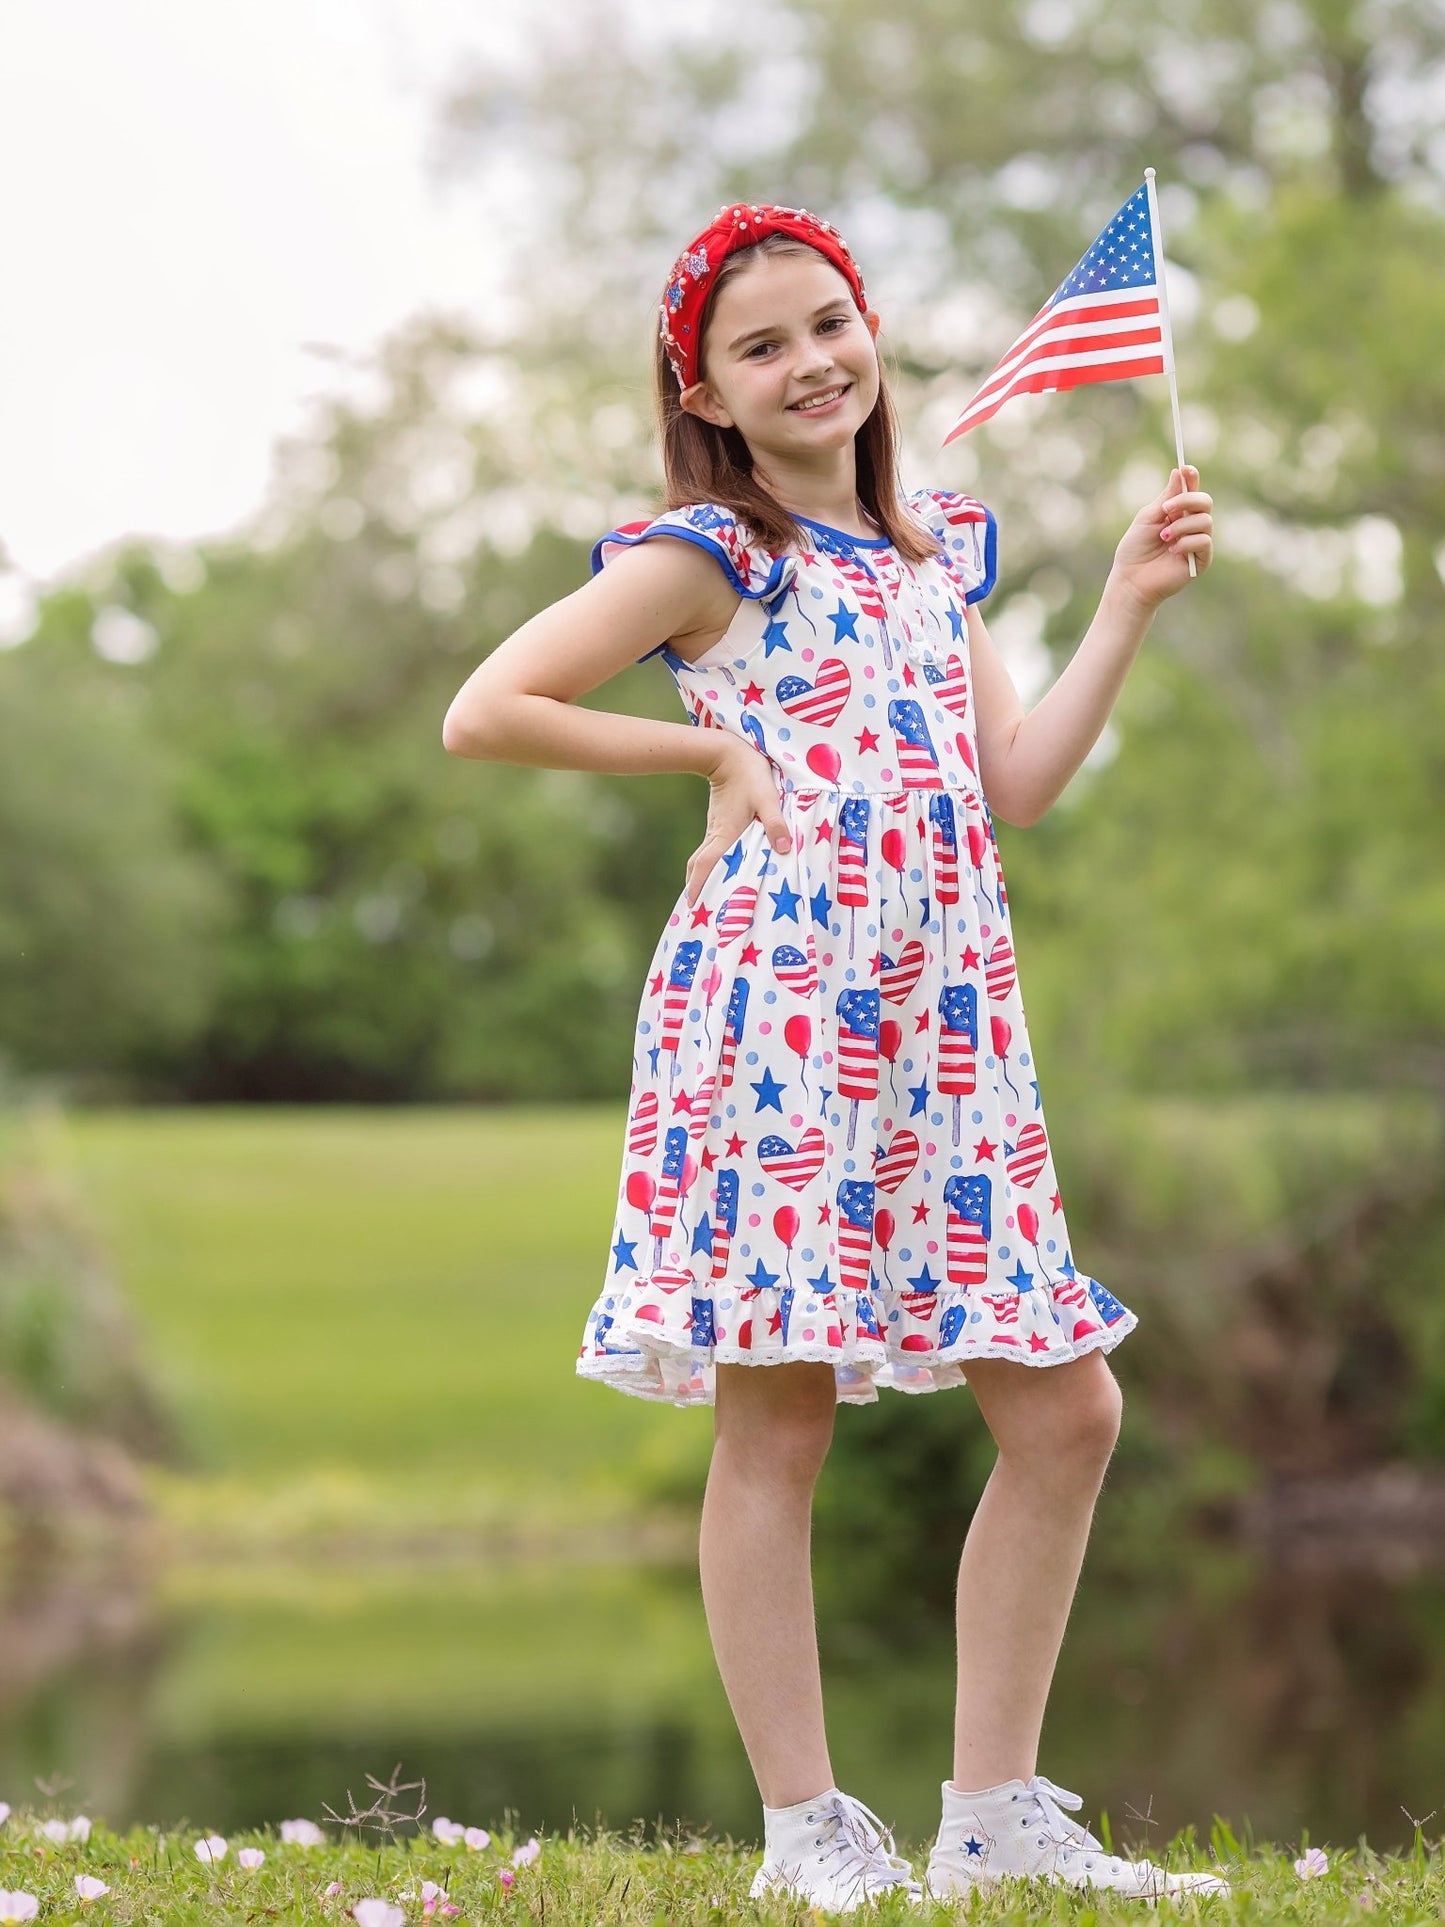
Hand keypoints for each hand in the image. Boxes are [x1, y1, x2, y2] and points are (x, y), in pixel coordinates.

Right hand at [685, 735, 790, 907]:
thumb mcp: (768, 797)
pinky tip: (719, 870)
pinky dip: (709, 865)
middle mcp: (716, 835)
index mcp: (726, 834)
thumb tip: (785, 848)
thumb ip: (775, 822)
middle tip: (696, 910)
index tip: (692, 905)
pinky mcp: (718, 824)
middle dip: (696, 888)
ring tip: (706, 895)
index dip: (698, 886)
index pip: (706, 866)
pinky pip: (710, 850)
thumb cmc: (750, 773)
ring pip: (703, 859)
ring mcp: (715, 830)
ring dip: (701, 877)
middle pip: (699, 867)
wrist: (728, 752)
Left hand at [1109, 465, 1212, 610]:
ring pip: (1205, 521)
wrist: (1131, 579)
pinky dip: (1186, 542)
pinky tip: (1172, 550)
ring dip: (1182, 526)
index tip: (1185, 468)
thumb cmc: (1135, 549)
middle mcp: (1191, 525)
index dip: (1191, 478)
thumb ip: (1166, 497)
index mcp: (1178, 513)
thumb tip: (1179, 471)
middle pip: (1205, 502)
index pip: (1191, 491)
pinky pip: (1204, 541)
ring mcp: (1197, 542)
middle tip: (1166, 509)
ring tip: (1164, 537)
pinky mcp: (1201, 560)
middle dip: (1187, 500)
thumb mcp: (1148, 517)